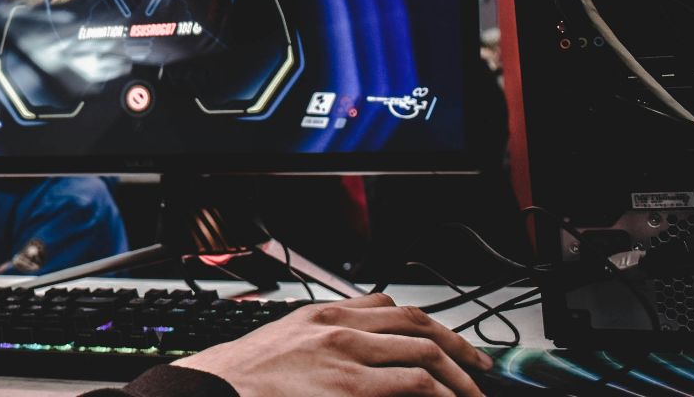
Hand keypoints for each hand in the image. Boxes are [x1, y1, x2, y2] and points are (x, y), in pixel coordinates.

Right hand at [171, 292, 492, 396]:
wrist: (215, 390)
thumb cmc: (243, 376)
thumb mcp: (283, 341)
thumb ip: (320, 338)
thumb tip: (352, 354)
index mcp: (322, 314)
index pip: (388, 305)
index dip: (426, 322)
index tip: (443, 339)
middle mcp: (339, 326)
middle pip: (416, 323)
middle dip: (457, 345)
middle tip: (478, 366)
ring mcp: (347, 355)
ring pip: (425, 351)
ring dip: (459, 375)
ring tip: (474, 392)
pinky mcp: (351, 387)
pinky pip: (415, 383)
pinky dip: (440, 392)